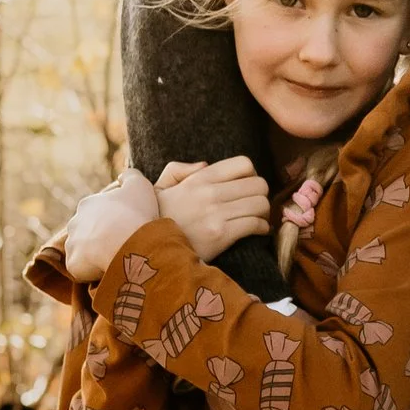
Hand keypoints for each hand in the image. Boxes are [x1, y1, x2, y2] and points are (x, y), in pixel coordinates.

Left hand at [62, 169, 158, 284]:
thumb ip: (131, 176)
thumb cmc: (135, 214)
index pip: (98, 212)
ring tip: (114, 259)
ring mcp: (72, 244)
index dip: (113, 219)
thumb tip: (122, 175)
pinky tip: (107, 269)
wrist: (128, 244)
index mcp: (88, 204)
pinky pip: (82, 269)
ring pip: (83, 251)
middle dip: (100, 237)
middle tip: (120, 244)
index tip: (126, 226)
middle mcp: (75, 222)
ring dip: (95, 255)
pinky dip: (92, 271)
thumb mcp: (140, 186)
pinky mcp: (73, 264)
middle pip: (87, 231)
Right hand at [155, 156, 274, 261]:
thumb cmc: (156, 215)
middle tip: (255, 204)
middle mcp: (210, 192)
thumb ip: (179, 169)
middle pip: (259, 184)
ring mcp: (216, 214)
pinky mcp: (220, 235)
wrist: (146, 245)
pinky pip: (255, 225)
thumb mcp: (161, 186)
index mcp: (200, 178)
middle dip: (261, 194)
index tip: (246, 186)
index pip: (244, 164)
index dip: (251, 175)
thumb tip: (205, 166)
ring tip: (257, 218)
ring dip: (263, 212)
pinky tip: (256, 231)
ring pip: (261, 204)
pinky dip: (262, 228)